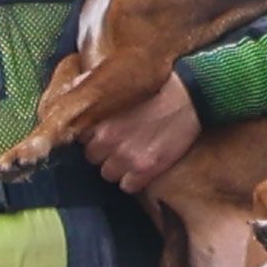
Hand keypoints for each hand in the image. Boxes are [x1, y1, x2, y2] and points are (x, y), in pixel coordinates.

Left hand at [83, 74, 199, 192]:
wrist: (192, 95)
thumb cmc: (157, 85)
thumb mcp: (122, 80)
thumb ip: (93, 83)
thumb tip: (73, 86)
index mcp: (99, 119)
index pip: (81, 136)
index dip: (93, 134)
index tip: (103, 130)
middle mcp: (108, 141)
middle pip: (92, 157)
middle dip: (103, 150)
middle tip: (119, 141)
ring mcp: (127, 158)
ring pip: (108, 173)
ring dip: (117, 166)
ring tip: (131, 153)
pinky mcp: (146, 170)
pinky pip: (127, 186)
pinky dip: (133, 179)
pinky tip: (142, 166)